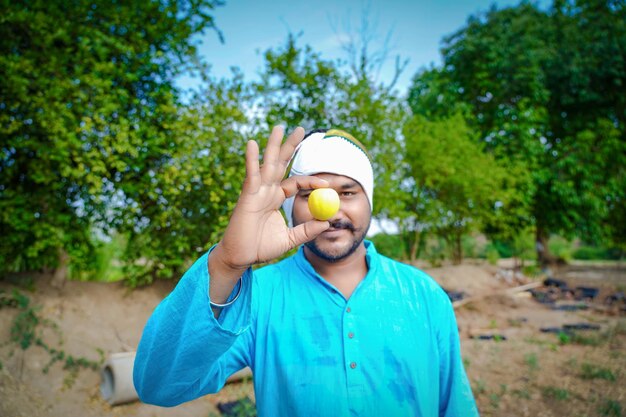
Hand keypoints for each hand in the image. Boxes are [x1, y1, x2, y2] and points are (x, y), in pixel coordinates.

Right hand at [208, 126, 329, 300]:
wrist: (241, 257)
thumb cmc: (260, 248)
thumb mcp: (289, 239)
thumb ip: (307, 230)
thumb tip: (327, 222)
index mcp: (275, 198)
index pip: (295, 183)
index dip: (310, 181)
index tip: (327, 183)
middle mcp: (266, 191)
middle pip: (281, 163)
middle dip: (290, 146)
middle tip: (301, 128)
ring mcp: (256, 191)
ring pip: (267, 163)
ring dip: (273, 145)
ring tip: (280, 127)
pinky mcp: (247, 196)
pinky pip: (251, 175)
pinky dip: (251, 160)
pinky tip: (252, 144)